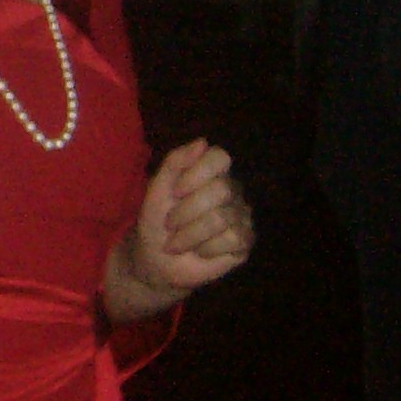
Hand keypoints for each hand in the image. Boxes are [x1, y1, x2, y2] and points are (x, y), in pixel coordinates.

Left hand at [119, 138, 254, 303]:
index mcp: (211, 173)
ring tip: (178, 241)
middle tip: (170, 224)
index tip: (175, 192)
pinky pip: (231, 240)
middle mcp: (232, 191)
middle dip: (186, 212)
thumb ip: (175, 161)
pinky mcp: (245, 242)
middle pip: (220, 190)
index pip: (219, 157)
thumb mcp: (157, 188)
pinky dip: (205, 249)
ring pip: (221, 219)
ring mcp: (242, 216)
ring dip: (189, 235)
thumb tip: (202, 142)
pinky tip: (199, 251)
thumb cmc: (157, 220)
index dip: (196, 174)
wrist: (155, 259)